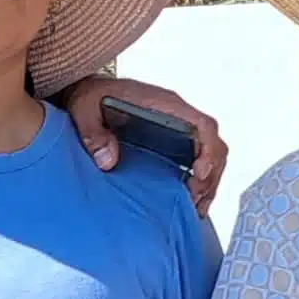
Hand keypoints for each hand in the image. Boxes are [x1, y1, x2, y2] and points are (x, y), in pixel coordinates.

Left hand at [58, 74, 228, 203]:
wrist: (89, 91)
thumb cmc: (91, 96)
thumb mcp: (84, 109)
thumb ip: (94, 133)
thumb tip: (108, 161)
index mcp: (164, 104)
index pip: (202, 125)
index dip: (208, 150)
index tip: (199, 173)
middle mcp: (178, 115)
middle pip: (213, 144)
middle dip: (211, 175)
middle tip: (197, 201)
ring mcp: (178, 128)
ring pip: (209, 153)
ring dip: (208, 182)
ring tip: (198, 207)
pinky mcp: (173, 140)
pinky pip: (196, 159)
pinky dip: (199, 181)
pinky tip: (190, 200)